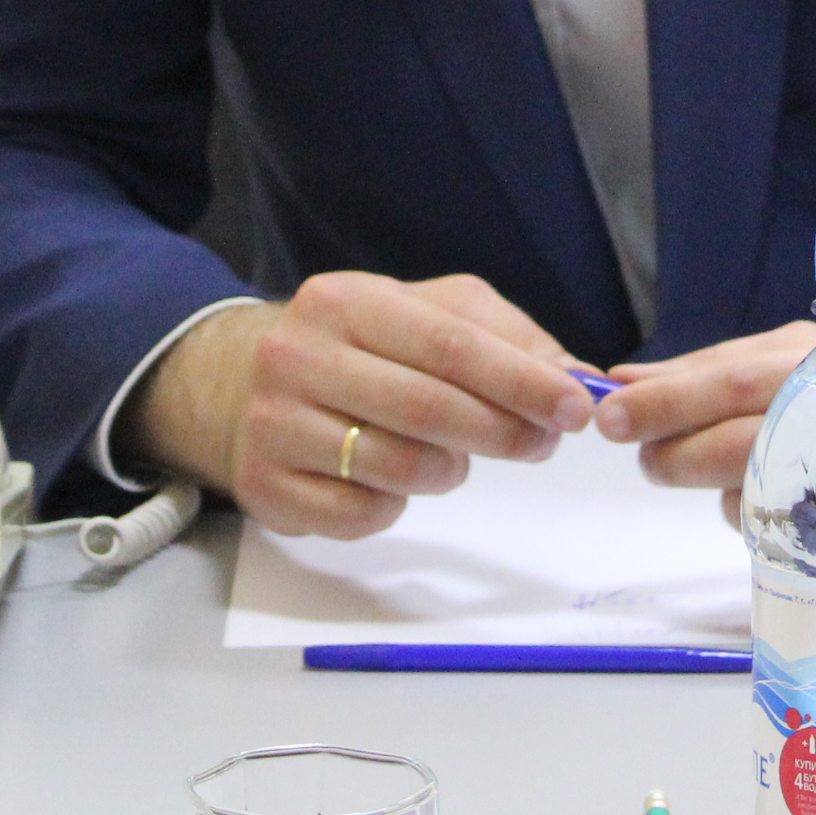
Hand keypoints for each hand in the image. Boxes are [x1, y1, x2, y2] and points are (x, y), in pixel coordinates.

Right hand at [125, 272, 595, 538]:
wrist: (239, 384)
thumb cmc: (357, 347)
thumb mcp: (424, 313)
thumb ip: (504, 337)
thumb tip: (575, 377)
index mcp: (344, 300)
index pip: (449, 345)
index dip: (521, 380)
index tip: (576, 407)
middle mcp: (298, 356)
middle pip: (427, 409)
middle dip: (504, 432)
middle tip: (543, 442)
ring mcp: (274, 425)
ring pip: (398, 468)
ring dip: (449, 470)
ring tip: (453, 454)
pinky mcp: (265, 487)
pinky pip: (361, 514)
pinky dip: (396, 504)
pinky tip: (392, 477)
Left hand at [596, 324, 815, 578]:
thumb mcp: (792, 361)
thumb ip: (712, 371)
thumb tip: (620, 382)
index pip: (729, 376)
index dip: (664, 396)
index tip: (610, 411)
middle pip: (736, 439)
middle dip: (672, 451)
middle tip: (643, 456)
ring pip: (752, 490)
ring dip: (712, 487)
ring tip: (704, 471)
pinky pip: (783, 526)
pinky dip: (761, 514)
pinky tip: (780, 498)